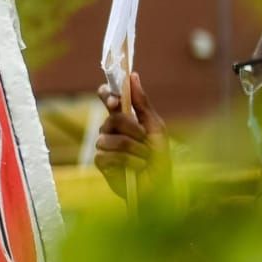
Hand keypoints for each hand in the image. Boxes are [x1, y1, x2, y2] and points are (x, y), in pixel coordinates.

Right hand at [94, 72, 168, 200]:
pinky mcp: (101, 163)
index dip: (107, 94)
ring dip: (133, 149)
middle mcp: (111, 129)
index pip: (108, 98)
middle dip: (133, 129)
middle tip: (145, 139)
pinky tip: (135, 168)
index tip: (115, 100)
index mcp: (124, 118)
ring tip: (144, 159)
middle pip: (112, 118)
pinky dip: (126, 161)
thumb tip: (133, 75)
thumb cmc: (160, 158)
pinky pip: (106, 154)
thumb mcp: (156, 128)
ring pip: (109, 138)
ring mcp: (104, 145)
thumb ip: (142, 103)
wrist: (160, 186)